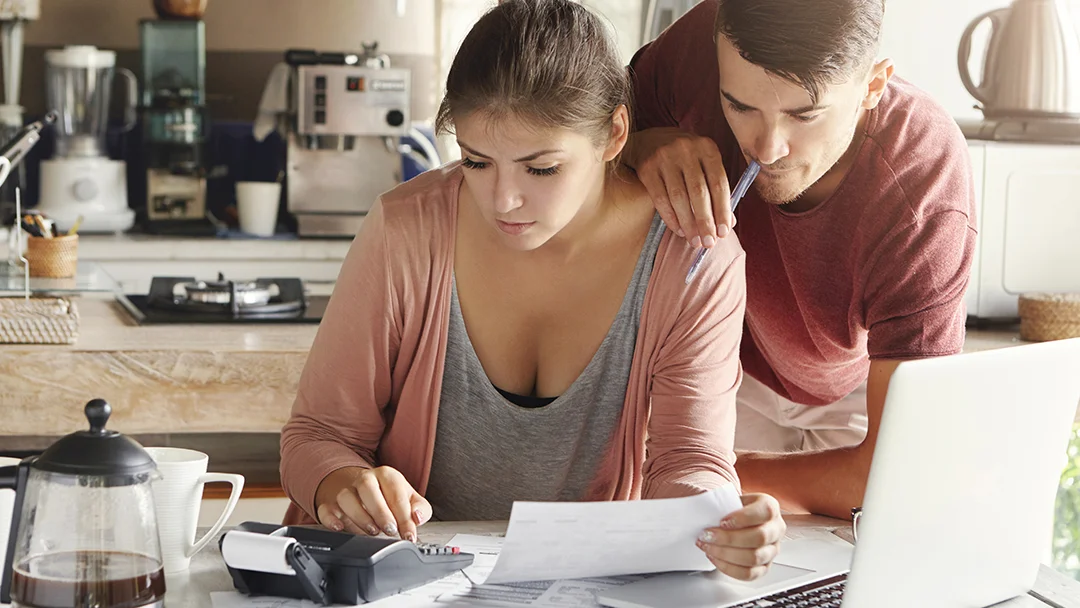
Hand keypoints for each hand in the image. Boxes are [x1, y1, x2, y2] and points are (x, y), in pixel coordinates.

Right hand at [314, 465, 431, 541]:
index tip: (409, 535)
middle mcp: (365, 479)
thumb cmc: (387, 496)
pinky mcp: (330, 504)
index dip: (404, 517)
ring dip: (359, 516)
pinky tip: (339, 527)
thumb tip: (418, 517)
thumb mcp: (408, 499)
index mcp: (387, 475)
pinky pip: (326, 509)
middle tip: (391, 531)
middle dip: (381, 512)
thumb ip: (420, 508)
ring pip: (346, 498)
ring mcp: (345, 491)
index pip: (396, 493)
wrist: (356, 487)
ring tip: (372, 531)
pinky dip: (331, 519)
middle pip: (368, 489)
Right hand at [625, 127, 732, 246]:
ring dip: (688, 223)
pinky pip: (660, 199)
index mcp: (707, 147)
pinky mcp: (647, 168)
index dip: (723, 210)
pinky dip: (670, 218)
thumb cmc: (684, 158)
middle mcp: (686, 149)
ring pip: (679, 198)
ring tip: (694, 241)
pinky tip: (678, 230)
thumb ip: (716, 190)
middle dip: (705, 221)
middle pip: (699, 192)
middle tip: (708, 242)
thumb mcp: (703, 165)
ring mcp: (664, 157)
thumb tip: (728, 223)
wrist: (649, 141)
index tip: (724, 232)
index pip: (719, 183)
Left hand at [696, 493, 785, 580]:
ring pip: (754, 558)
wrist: (737, 521)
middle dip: (728, 538)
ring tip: (708, 546)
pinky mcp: (764, 567)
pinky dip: (728, 567)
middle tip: (708, 535)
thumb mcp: (730, 499)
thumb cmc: (734, 510)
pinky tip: (715, 557)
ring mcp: (772, 550)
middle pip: (759, 538)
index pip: (765, 512)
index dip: (742, 518)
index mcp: (770, 508)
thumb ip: (721, 502)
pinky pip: (749, 574)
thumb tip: (703, 508)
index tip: (722, 521)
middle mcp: (776, 529)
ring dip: (725, 554)